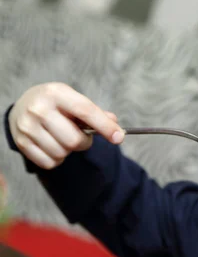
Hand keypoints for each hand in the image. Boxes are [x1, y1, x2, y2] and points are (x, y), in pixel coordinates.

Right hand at [8, 82, 123, 169]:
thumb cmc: (56, 104)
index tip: (119, 138)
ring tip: (63, 138)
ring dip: (69, 150)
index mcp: (56, 93)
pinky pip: (49, 163)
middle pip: (74, 140)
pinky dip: (56, 159)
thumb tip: (116, 126)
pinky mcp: (21, 143)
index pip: (85, 111)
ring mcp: (27, 126)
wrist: (22, 105)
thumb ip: (95, 112)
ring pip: (62, 153)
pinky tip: (52, 146)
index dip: (105, 126)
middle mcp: (39, 108)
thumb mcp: (74, 99)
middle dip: (84, 142)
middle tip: (80, 135)